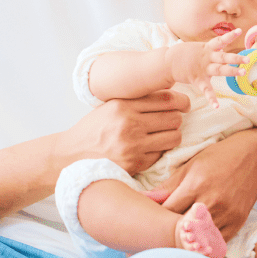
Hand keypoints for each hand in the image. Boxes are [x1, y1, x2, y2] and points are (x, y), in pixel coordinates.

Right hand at [61, 90, 190, 174]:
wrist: (72, 155)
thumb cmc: (94, 128)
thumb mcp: (111, 106)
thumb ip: (137, 100)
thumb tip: (170, 93)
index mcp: (124, 105)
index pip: (166, 99)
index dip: (182, 101)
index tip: (185, 104)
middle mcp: (129, 124)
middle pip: (174, 118)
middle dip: (177, 119)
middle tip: (172, 120)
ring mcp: (133, 146)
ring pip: (174, 137)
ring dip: (173, 135)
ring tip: (164, 134)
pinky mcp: (135, 164)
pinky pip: (162, 154)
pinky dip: (160, 150)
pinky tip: (151, 148)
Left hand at [158, 128, 256, 239]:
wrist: (255, 156)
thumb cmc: (219, 156)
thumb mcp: (191, 164)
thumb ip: (168, 185)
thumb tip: (146, 198)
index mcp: (195, 184)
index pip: (167, 211)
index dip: (155, 219)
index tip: (147, 223)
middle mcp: (211, 201)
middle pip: (181, 229)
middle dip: (167, 233)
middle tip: (157, 236)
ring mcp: (226, 214)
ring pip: (198, 240)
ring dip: (186, 241)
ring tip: (175, 240)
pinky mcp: (237, 223)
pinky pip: (215, 243)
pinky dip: (205, 244)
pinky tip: (196, 240)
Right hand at [169, 29, 244, 107]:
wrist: (168, 62)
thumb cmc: (185, 54)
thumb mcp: (199, 47)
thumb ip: (212, 48)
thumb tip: (223, 46)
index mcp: (207, 49)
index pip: (220, 40)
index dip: (230, 36)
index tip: (240, 31)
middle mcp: (207, 58)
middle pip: (223, 57)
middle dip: (236, 58)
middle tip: (248, 59)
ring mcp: (202, 69)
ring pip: (219, 70)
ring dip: (231, 71)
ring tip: (243, 73)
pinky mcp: (197, 79)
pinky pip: (205, 90)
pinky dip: (211, 98)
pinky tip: (216, 106)